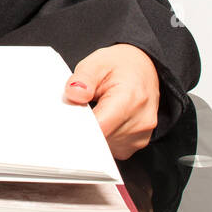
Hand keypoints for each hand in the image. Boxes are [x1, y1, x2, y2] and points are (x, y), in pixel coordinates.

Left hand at [63, 43, 159, 159]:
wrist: (144, 68)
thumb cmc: (120, 65)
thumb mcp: (97, 63)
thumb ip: (83, 79)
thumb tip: (74, 94)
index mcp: (129, 99)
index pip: (99, 128)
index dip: (78, 127)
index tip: (67, 121)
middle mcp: (140, 120)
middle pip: (101, 139)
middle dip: (85, 128)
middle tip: (81, 109)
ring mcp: (141, 135)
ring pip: (105, 146)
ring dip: (95, 133)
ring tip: (97, 110)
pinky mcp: (139, 143)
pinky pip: (113, 148)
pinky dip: (105, 136)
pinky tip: (106, 119)